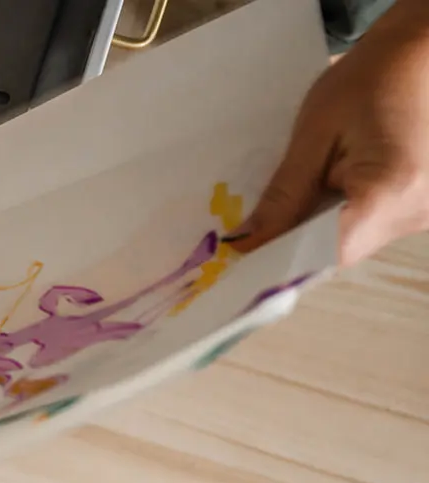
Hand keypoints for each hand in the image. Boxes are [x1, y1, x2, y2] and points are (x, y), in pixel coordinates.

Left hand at [233, 0, 428, 265]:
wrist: (421, 53)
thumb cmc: (369, 79)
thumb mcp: (315, 133)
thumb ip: (284, 195)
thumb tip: (247, 243)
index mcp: (391, 191)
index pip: (326, 253)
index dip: (279, 261)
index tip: (240, 259)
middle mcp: (415, 212)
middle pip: (339, 252)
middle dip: (293, 245)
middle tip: (250, 236)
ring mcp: (423, 213)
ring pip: (353, 242)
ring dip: (316, 231)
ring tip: (286, 208)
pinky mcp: (419, 207)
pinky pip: (369, 227)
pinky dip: (339, 218)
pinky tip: (320, 196)